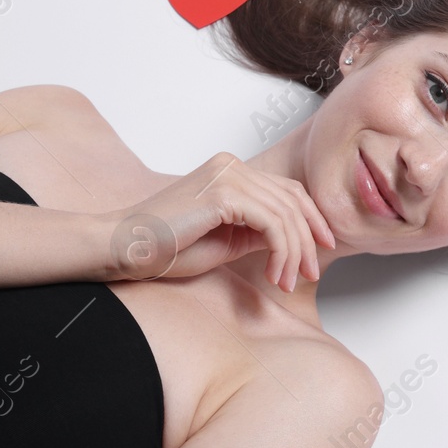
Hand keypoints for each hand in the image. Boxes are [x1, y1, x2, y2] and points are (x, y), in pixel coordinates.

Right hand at [101, 152, 336, 290]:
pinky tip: (275, 274)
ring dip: (294, 252)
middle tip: (310, 272)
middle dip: (309, 239)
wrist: (124, 249)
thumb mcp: (228, 239)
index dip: (311, 219)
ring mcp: (228, 175)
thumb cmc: (168, 248)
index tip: (323, 248)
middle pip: (292, 200)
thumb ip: (259, 232)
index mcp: (233, 171)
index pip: (288, 190)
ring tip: (289, 281)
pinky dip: (281, 251)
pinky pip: (271, 223)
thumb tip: (294, 240)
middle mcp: (233, 166)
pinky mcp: (223, 193)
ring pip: (286, 214)